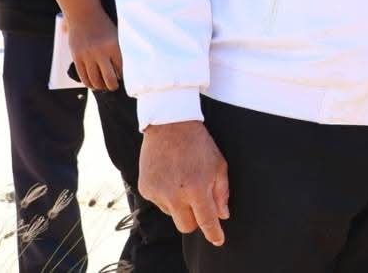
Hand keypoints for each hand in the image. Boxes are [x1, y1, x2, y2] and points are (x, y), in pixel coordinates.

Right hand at [63, 8, 121, 91]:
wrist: (83, 13)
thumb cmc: (102, 23)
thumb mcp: (114, 34)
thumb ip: (114, 51)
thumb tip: (116, 69)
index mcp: (113, 46)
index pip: (119, 67)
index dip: (120, 75)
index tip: (120, 78)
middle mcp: (100, 52)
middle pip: (108, 77)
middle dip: (112, 85)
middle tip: (114, 87)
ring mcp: (87, 55)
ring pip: (94, 78)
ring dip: (99, 86)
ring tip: (102, 87)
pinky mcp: (76, 56)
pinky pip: (82, 74)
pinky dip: (87, 82)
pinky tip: (91, 84)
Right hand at [140, 121, 229, 245]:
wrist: (170, 126)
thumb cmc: (199, 144)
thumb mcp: (219, 164)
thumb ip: (221, 192)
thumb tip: (222, 215)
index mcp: (197, 188)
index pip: (206, 220)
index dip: (213, 233)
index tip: (218, 240)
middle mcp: (175, 194)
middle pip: (186, 226)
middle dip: (195, 220)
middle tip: (199, 204)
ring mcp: (157, 193)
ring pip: (172, 214)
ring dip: (180, 205)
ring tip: (183, 180)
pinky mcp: (145, 189)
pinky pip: (159, 203)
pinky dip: (167, 196)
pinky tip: (170, 176)